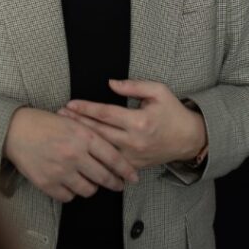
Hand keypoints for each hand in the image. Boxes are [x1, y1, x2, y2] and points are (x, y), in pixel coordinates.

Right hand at [3, 107, 138, 202]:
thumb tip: (112, 152)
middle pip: (103, 177)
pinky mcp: (48, 183)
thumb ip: (91, 134)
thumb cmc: (44, 123)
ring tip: (90, 182)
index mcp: (83, 136)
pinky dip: (71, 192)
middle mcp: (74, 155)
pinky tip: (70, 183)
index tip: (133, 177)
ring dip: (92, 188)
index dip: (126, 170)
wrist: (15, 130)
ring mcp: (61, 171)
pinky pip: (69, 196)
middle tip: (118, 185)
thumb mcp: (72, 121)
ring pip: (88, 190)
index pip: (113, 157)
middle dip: (114, 183)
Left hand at [60, 79, 206, 168]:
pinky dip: (94, 154)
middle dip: (77, 123)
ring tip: (65, 131)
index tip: (70, 103)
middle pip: (98, 132)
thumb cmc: (172, 112)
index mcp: (139, 121)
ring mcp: (133, 156)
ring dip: (82, 139)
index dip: (86, 108)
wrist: (189, 139)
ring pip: (101, 149)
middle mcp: (134, 141)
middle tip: (59, 116)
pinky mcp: (133, 165)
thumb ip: (133, 86)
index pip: (105, 113)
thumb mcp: (158, 91)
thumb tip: (110, 83)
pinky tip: (81, 148)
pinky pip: (110, 161)